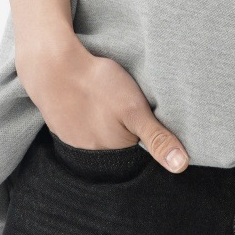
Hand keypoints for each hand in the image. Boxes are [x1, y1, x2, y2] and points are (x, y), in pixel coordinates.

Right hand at [16, 34, 189, 172]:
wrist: (52, 68)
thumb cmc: (97, 86)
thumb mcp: (134, 109)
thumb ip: (157, 138)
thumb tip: (181, 167)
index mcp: (115, 153)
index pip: (141, 156)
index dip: (148, 138)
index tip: (148, 119)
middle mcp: (94, 156)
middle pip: (121, 150)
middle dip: (128, 135)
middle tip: (127, 108)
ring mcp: (76, 143)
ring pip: (102, 140)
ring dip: (108, 128)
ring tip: (110, 106)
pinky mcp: (64, 129)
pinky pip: (85, 131)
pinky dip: (92, 121)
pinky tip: (93, 105)